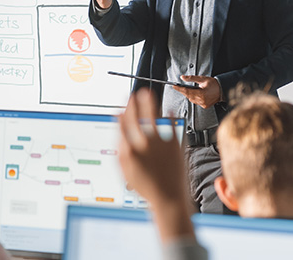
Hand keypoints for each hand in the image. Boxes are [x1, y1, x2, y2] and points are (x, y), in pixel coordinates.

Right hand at [118, 89, 185, 204]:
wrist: (168, 197)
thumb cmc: (147, 187)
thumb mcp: (126, 171)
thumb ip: (121, 151)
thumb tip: (119, 134)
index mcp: (128, 151)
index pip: (122, 125)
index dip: (121, 113)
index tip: (121, 107)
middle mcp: (142, 144)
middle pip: (135, 117)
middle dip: (133, 103)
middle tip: (133, 94)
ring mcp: (158, 142)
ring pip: (152, 115)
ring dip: (148, 102)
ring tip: (148, 94)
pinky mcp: (173, 143)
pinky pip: (170, 123)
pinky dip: (168, 114)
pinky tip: (168, 109)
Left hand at [174, 76, 221, 108]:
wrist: (222, 90)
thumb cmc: (214, 84)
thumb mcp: (202, 79)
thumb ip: (191, 78)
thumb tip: (183, 77)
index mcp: (202, 94)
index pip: (187, 91)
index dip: (179, 89)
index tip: (174, 86)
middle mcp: (202, 100)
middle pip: (188, 96)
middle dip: (183, 91)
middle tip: (178, 87)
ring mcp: (203, 104)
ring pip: (191, 100)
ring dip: (189, 95)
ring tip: (188, 89)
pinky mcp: (204, 106)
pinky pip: (196, 102)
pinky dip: (193, 98)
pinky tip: (195, 94)